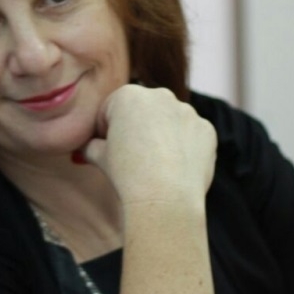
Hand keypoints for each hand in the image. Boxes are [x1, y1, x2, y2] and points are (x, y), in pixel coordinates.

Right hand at [82, 85, 216, 204]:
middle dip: (136, 129)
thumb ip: (91, 145)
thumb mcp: (98, 157)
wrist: (165, 198)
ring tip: (156, 166)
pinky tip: (175, 167)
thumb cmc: (128, 175)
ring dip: (162, 136)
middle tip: (132, 158)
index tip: (107, 150)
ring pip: (169, 121)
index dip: (105, 131)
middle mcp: (161, 95)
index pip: (110, 110)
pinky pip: (190, 135)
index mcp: (129, 95)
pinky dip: (184, 147)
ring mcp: (187, 111)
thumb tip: (87, 147)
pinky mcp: (206, 129)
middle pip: (142, 111)